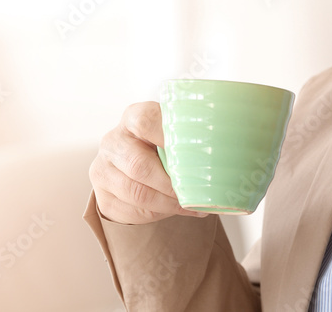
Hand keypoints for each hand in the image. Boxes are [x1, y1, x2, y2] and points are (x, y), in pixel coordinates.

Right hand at [89, 101, 206, 224]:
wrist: (129, 167)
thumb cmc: (158, 148)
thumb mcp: (170, 134)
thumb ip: (188, 136)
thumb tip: (229, 150)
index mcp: (132, 118)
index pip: (146, 121)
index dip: (169, 137)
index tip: (193, 153)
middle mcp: (113, 141)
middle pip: (140, 165)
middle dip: (171, 184)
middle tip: (195, 193)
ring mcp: (103, 169)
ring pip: (137, 193)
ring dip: (167, 203)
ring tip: (189, 206)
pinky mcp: (102, 195)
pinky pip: (132, 210)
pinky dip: (157, 213)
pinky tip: (172, 209)